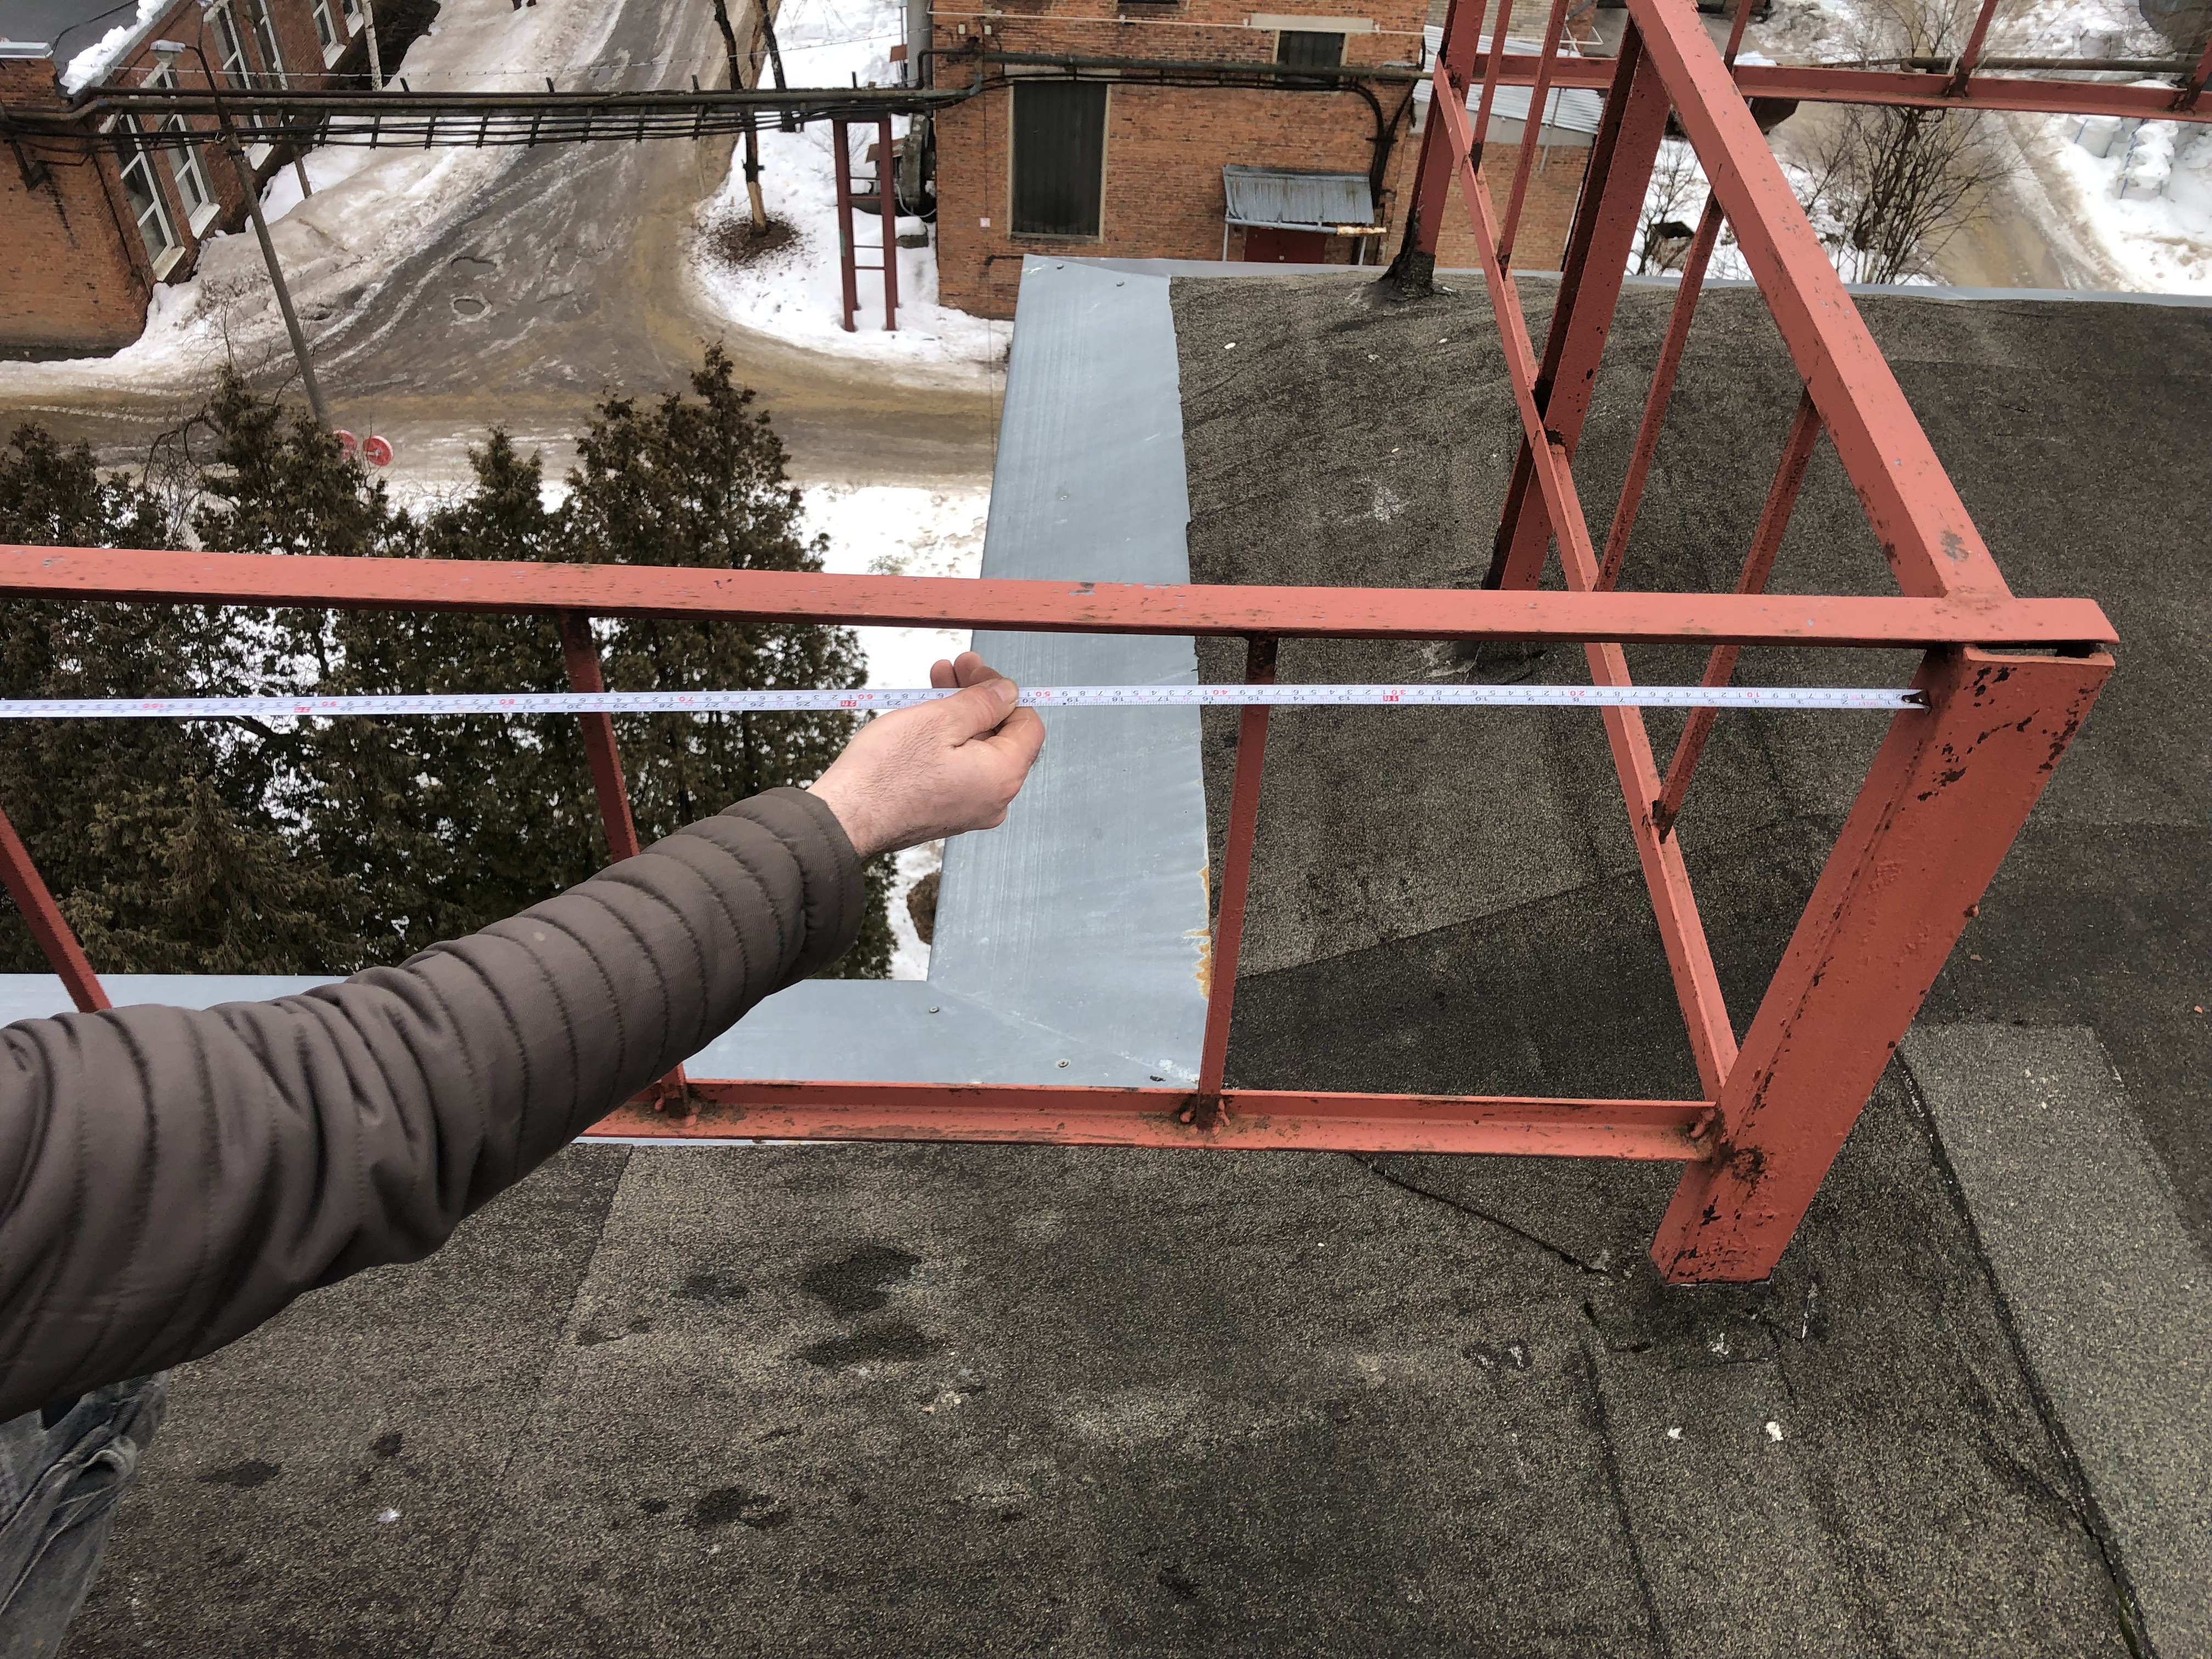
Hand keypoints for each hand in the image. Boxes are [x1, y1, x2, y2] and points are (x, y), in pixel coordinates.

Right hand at [808, 652, 1046, 858]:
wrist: (845, 819)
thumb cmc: (887, 771)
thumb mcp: (939, 720)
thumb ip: (983, 704)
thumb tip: (1009, 693)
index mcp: (1002, 776)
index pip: (1028, 725)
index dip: (1005, 692)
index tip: (976, 670)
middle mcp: (995, 799)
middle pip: (1002, 737)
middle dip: (979, 697)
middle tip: (952, 667)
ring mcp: (971, 810)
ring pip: (979, 751)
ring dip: (961, 715)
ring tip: (935, 683)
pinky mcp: (947, 813)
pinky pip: (960, 770)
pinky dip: (949, 741)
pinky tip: (927, 718)